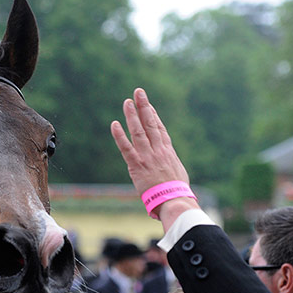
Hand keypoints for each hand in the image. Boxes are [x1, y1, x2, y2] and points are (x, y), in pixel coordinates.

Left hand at [110, 88, 198, 225]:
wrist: (173, 200)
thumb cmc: (176, 191)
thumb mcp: (177, 172)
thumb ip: (170, 164)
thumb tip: (169, 164)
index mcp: (168, 151)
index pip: (159, 129)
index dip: (153, 115)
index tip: (148, 105)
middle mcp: (158, 150)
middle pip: (150, 123)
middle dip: (144, 106)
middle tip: (138, 92)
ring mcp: (147, 156)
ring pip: (138, 131)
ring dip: (132, 115)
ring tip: (127, 102)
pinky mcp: (136, 165)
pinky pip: (126, 147)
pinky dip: (119, 135)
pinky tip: (114, 124)